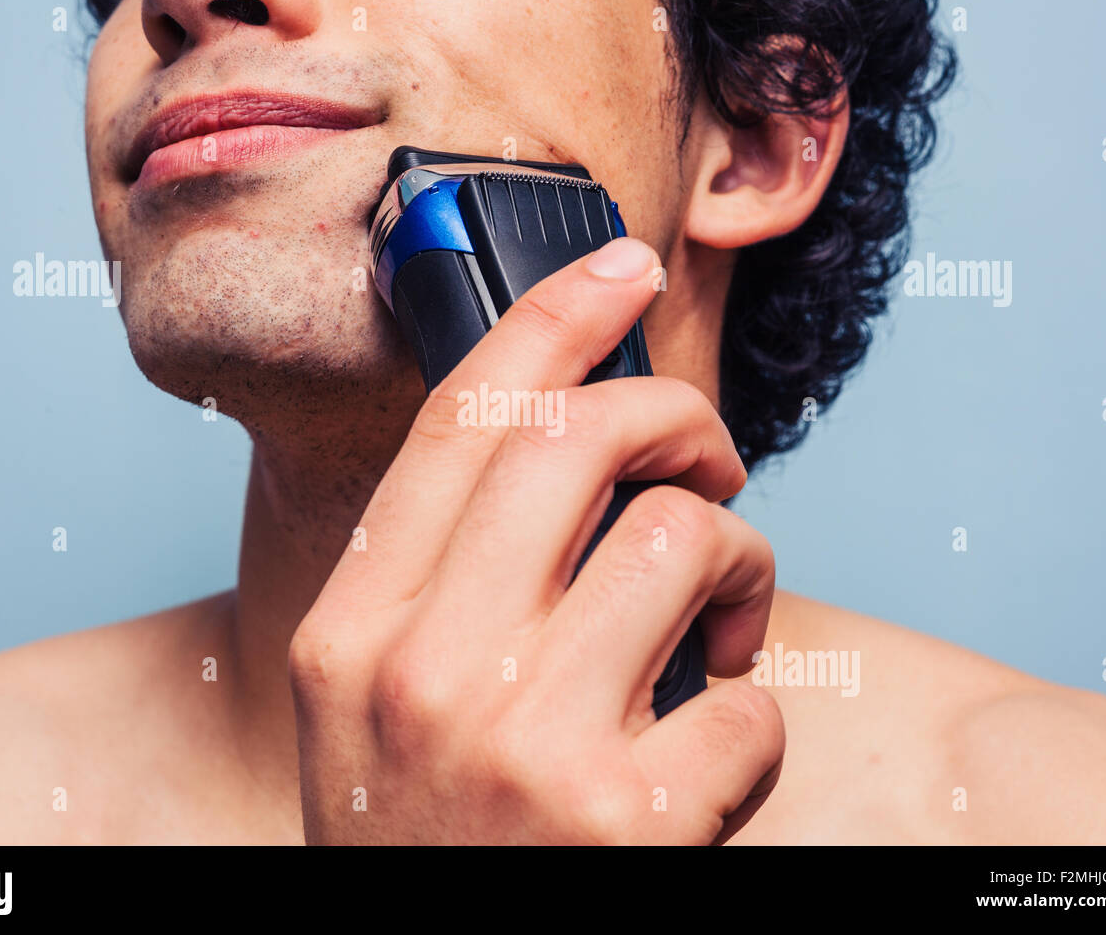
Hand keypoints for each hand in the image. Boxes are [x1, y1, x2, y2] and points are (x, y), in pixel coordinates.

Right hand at [288, 237, 780, 843]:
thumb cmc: (425, 839)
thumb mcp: (376, 704)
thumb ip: (445, 583)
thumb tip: (573, 457)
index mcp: (354, 632)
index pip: (458, 421)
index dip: (549, 320)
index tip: (618, 267)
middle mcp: (427, 672)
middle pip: (578, 442)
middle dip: (674, 414)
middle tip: (707, 451)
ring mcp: (528, 745)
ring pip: (683, 543)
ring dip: (733, 562)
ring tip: (716, 619)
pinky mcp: (629, 821)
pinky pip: (747, 702)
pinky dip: (751, 716)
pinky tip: (706, 756)